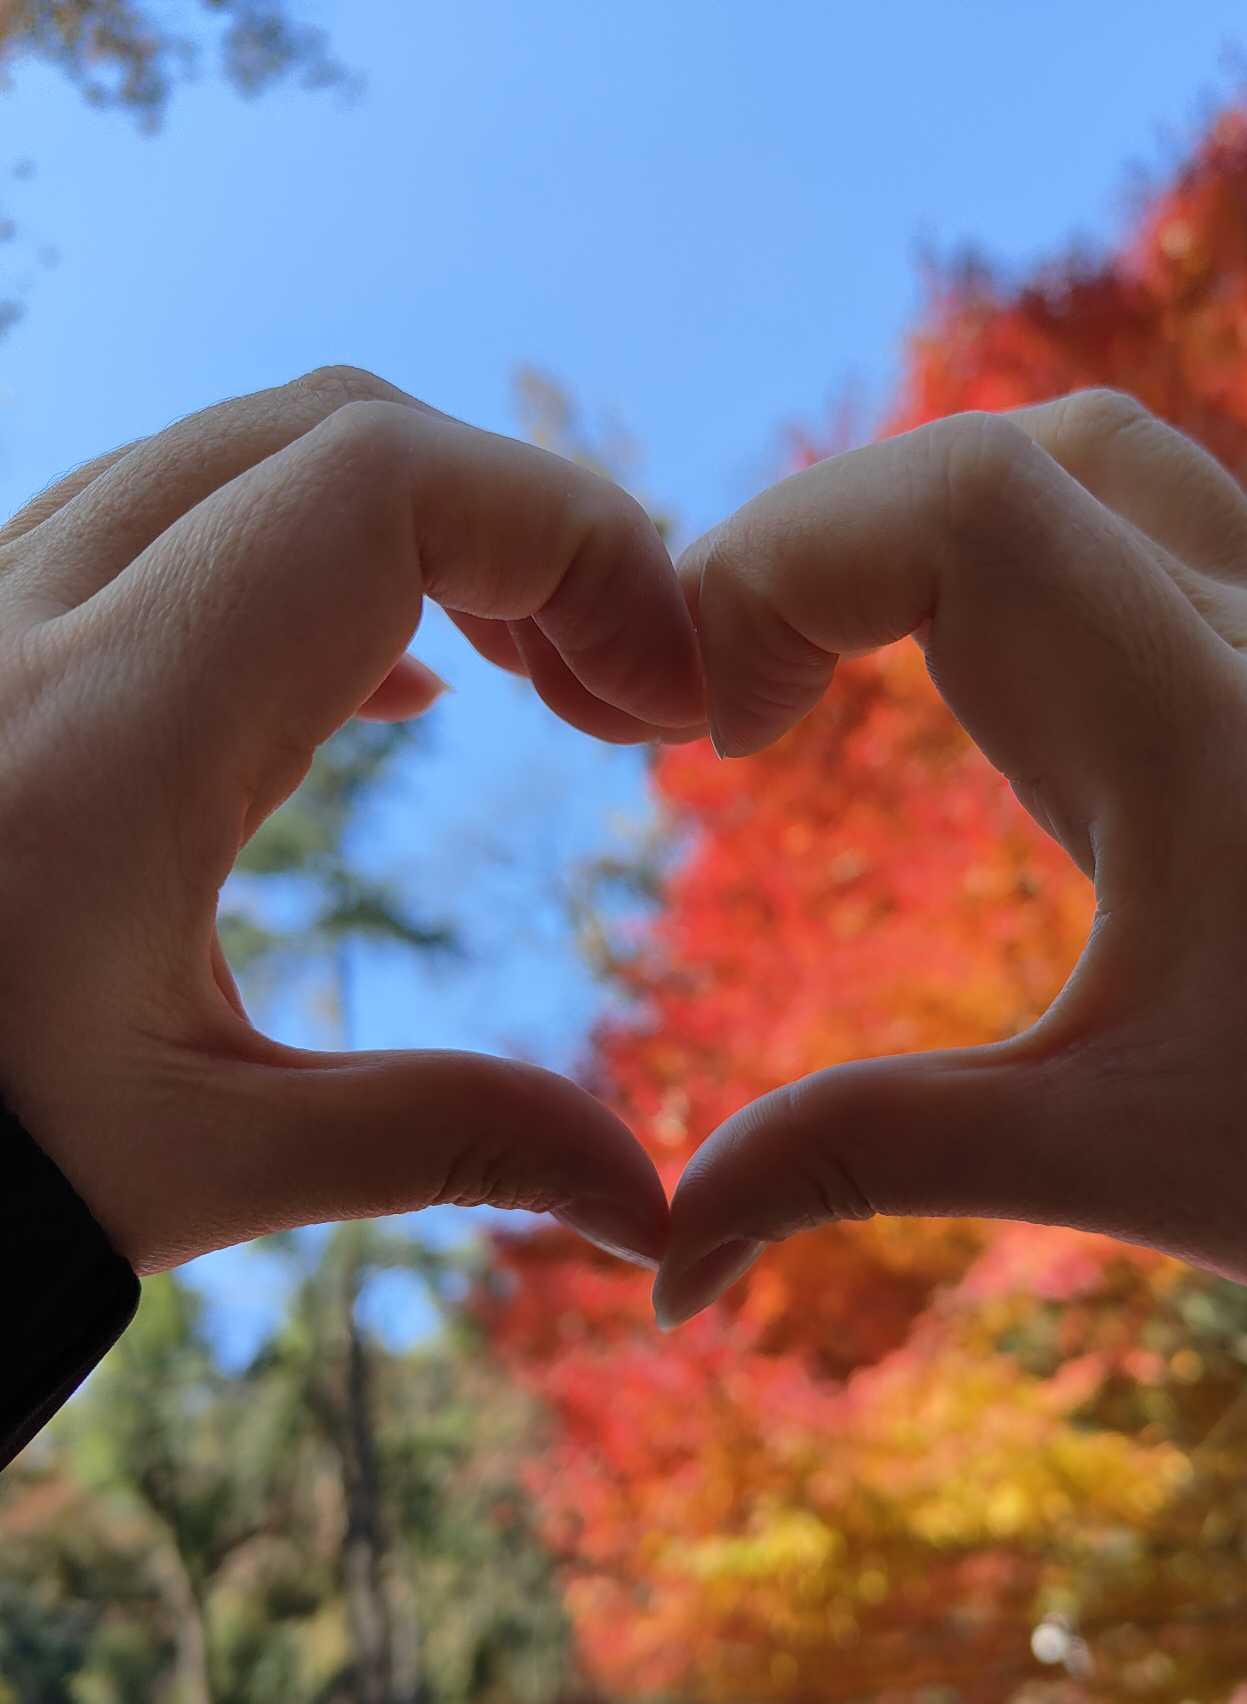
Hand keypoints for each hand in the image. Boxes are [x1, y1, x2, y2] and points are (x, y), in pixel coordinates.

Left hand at [0, 368, 703, 1272]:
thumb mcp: (205, 1168)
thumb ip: (444, 1146)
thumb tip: (651, 1206)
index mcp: (108, 737)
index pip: (383, 487)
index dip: (574, 541)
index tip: (662, 698)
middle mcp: (32, 622)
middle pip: (339, 434)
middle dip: (525, 530)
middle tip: (621, 697)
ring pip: (255, 454)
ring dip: (428, 533)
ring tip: (536, 683)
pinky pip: (179, 514)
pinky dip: (324, 560)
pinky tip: (396, 690)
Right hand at [654, 393, 1246, 1326]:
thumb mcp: (1093, 1165)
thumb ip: (862, 1166)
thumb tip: (667, 1258)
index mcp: (1207, 751)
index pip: (970, 505)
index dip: (782, 564)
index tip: (717, 732)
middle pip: (1004, 457)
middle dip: (818, 552)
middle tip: (740, 709)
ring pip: (1094, 458)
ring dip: (929, 524)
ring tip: (836, 672)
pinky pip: (1153, 522)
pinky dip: (1021, 552)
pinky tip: (977, 690)